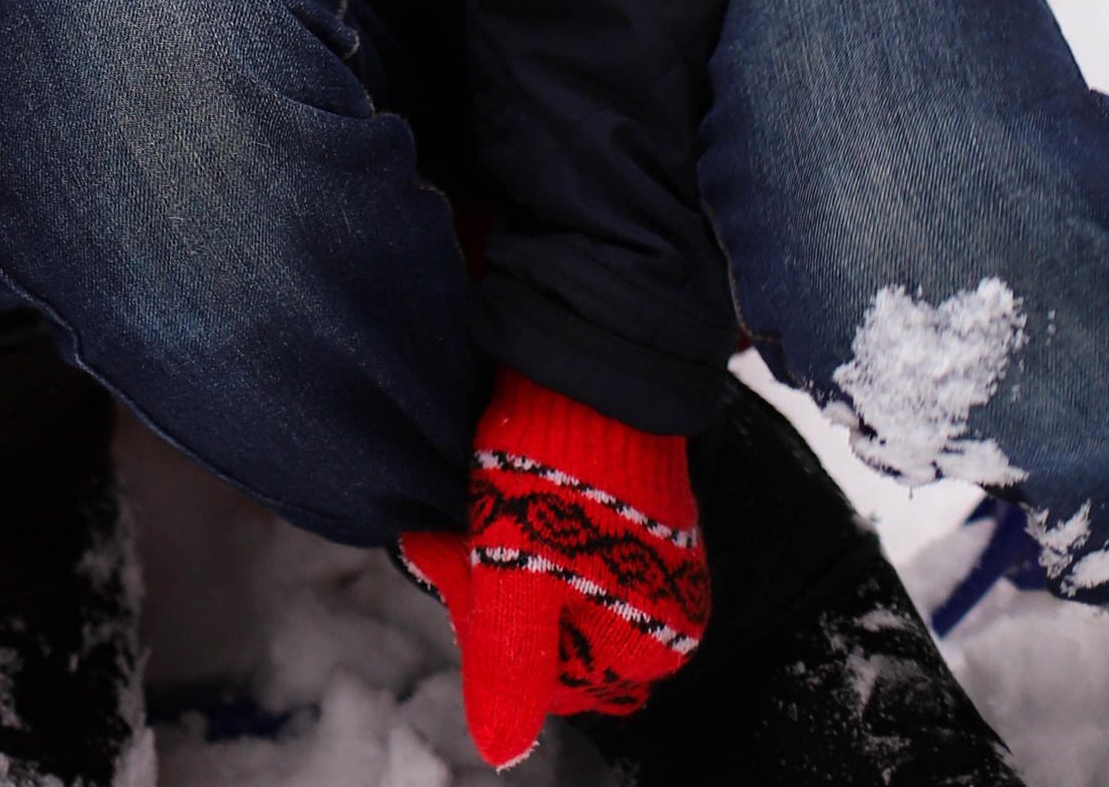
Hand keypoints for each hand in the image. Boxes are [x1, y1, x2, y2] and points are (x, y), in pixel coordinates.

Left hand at [401, 370, 707, 767]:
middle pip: (557, 639)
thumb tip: (500, 753)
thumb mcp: (516, 577)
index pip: (556, 685)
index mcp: (653, 644)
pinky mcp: (632, 513)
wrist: (587, 361)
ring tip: (460, 518)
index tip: (456, 582)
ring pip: (555, 590)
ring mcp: (651, 560)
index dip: (495, 642)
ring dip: (499, 561)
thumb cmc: (555, 474)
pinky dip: (523, 530)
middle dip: (491, 598)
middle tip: (444, 545)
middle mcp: (665, 610)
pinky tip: (490, 496)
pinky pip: (569, 549)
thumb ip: (510, 667)